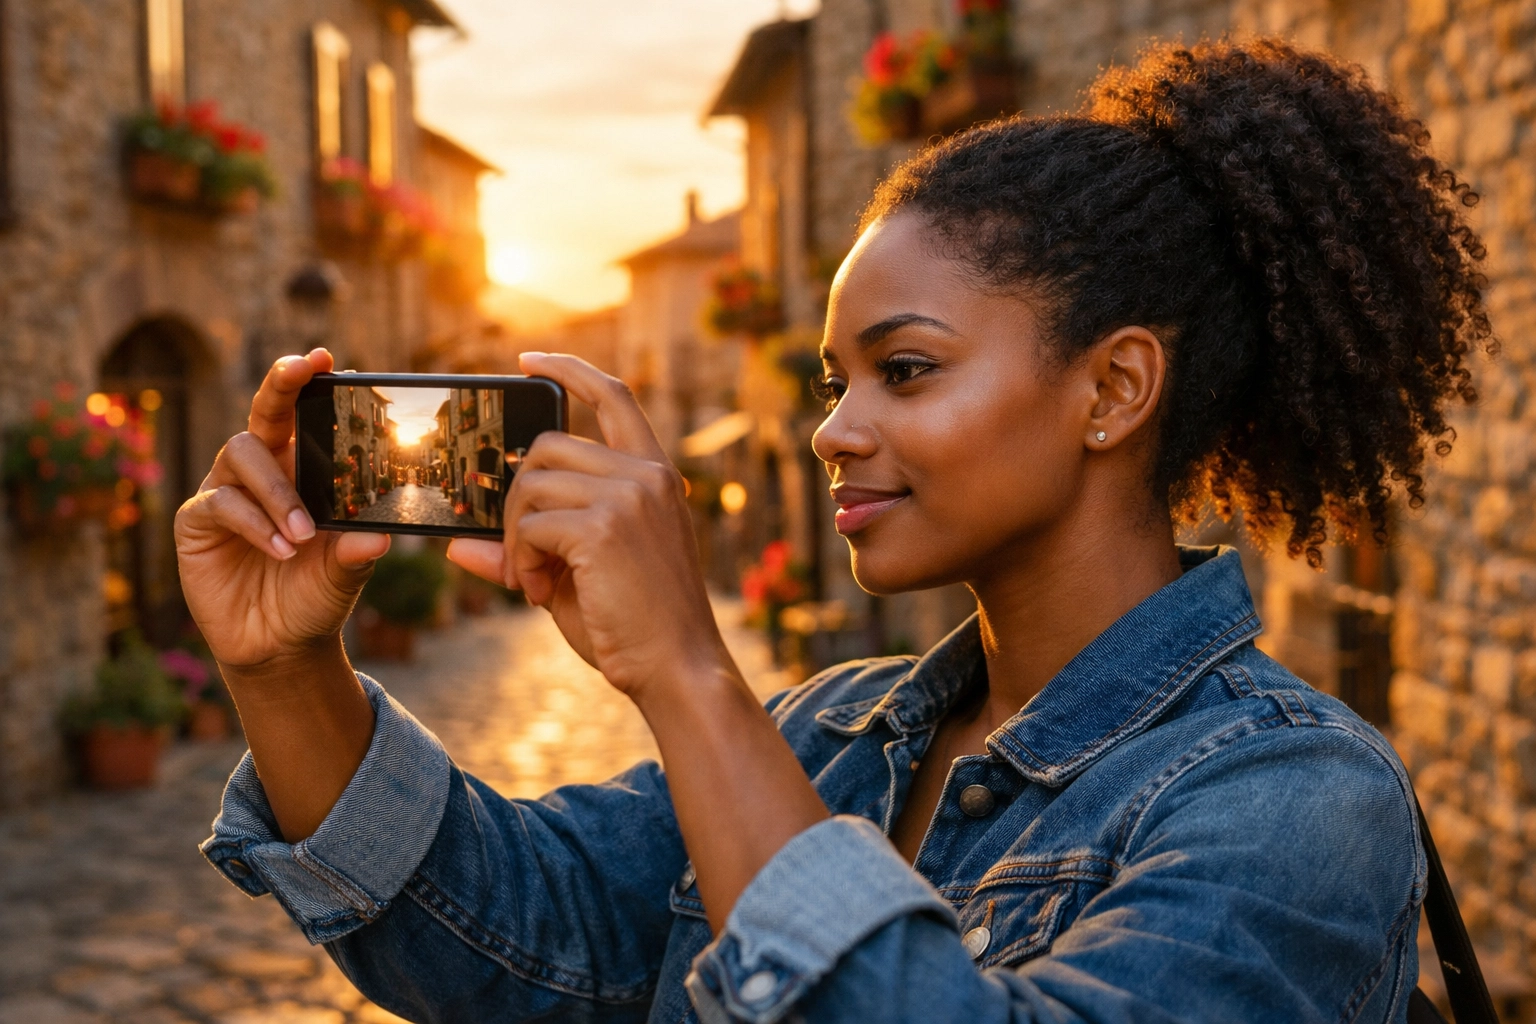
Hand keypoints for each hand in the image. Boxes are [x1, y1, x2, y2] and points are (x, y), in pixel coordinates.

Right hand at [175, 350, 389, 671]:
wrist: (280, 645)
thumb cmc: (316, 595)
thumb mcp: (346, 572)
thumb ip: (359, 551)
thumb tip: (379, 535)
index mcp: (301, 469)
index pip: (303, 417)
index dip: (310, 384)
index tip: (329, 360)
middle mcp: (261, 471)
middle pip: (264, 413)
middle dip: (280, 386)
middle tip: (300, 367)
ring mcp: (225, 491)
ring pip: (242, 455)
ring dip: (277, 491)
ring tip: (303, 534)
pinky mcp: (197, 522)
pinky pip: (221, 504)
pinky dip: (255, 524)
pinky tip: (281, 550)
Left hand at [447, 353, 735, 700]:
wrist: (679, 670)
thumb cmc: (636, 626)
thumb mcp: (579, 576)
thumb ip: (528, 548)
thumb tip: (458, 545)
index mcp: (656, 475)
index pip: (614, 396)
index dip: (568, 370)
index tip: (527, 361)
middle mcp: (648, 475)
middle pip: (548, 445)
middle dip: (517, 498)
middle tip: (524, 558)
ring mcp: (629, 496)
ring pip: (532, 484)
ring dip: (516, 536)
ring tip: (535, 582)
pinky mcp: (605, 526)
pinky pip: (531, 525)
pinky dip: (522, 560)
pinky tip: (541, 593)